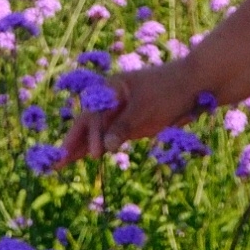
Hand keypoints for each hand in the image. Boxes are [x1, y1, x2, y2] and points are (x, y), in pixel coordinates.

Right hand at [61, 62, 203, 165]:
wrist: (194, 84)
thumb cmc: (168, 91)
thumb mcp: (146, 108)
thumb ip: (124, 126)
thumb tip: (105, 146)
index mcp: (111, 88)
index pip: (94, 115)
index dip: (90, 135)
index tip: (95, 154)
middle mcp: (111, 100)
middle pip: (87, 123)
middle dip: (73, 142)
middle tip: (56, 162)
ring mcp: (120, 113)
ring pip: (95, 132)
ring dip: (80, 147)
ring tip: (60, 164)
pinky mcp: (130, 124)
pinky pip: (109, 137)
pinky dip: (97, 147)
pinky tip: (84, 157)